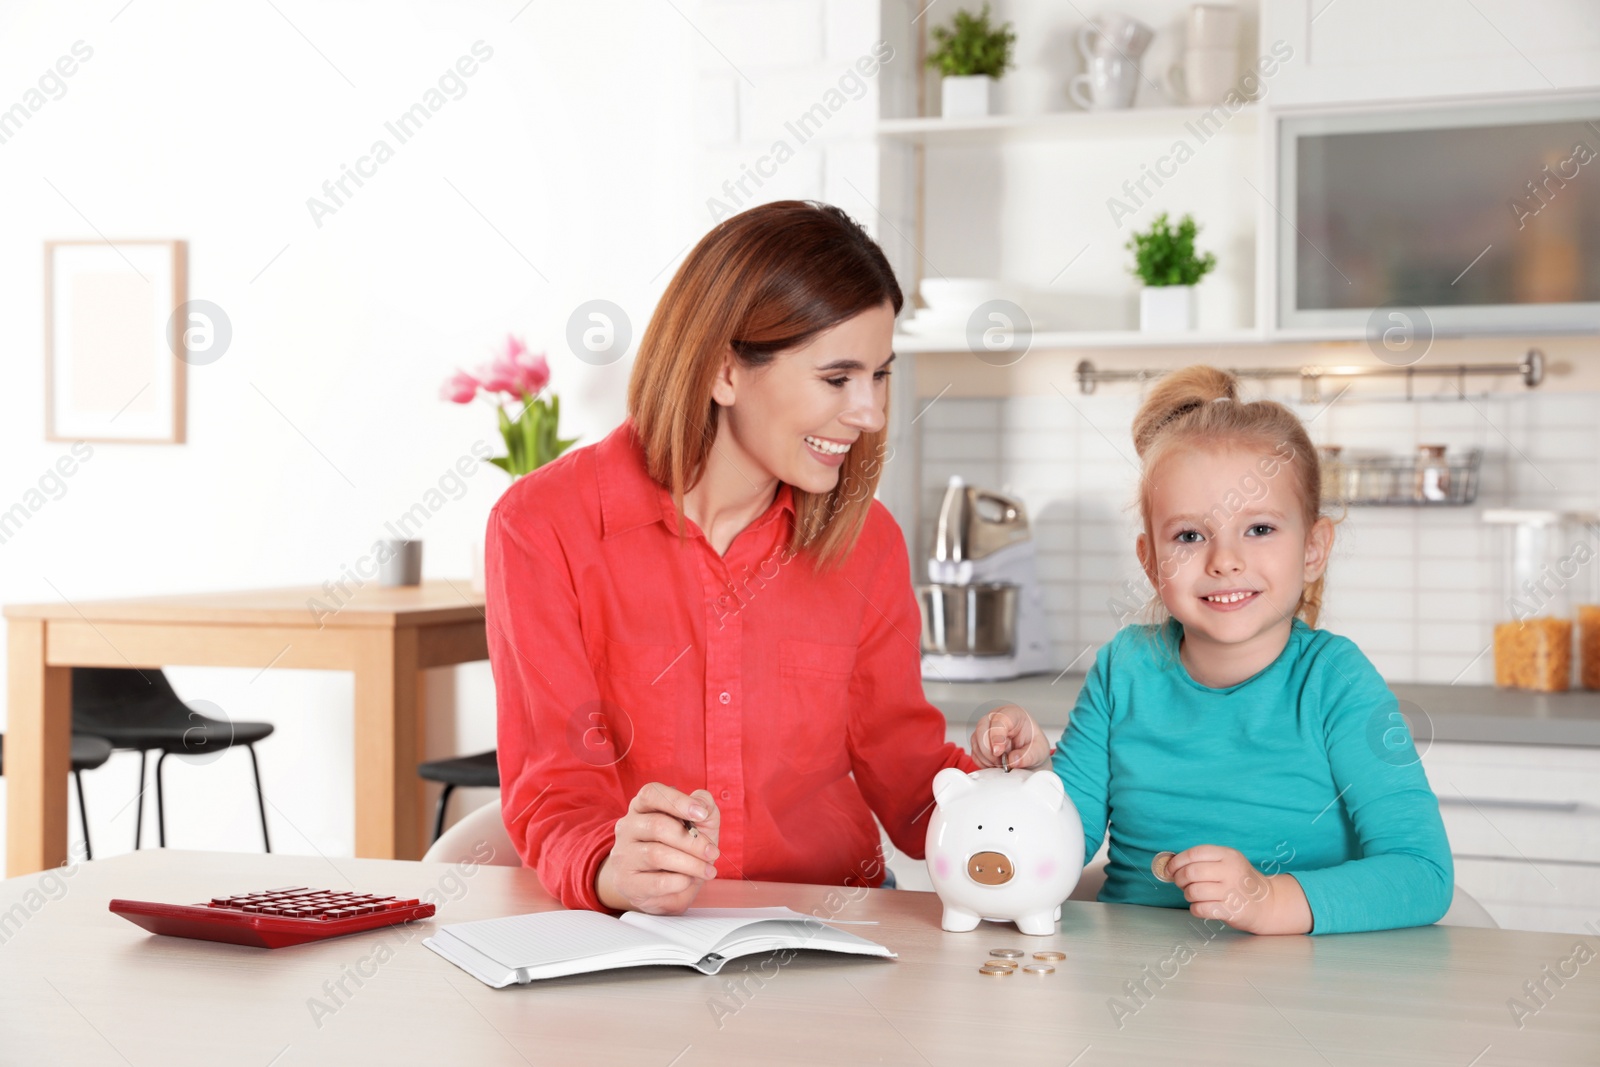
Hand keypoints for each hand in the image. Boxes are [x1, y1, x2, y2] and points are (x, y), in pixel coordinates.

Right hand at [596, 783, 721, 914]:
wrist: (665, 888)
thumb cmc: (684, 847)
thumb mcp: (701, 823)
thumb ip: (705, 806)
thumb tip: (701, 805)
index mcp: (642, 806)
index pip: (651, 793)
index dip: (677, 801)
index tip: (702, 815)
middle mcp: (627, 827)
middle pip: (658, 826)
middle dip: (693, 841)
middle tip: (713, 853)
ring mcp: (624, 855)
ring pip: (657, 855)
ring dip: (691, 864)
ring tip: (708, 871)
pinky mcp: (627, 882)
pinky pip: (657, 882)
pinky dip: (680, 882)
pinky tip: (689, 881)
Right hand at [969, 704, 1051, 769]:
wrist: (1029, 753)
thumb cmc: (1034, 745)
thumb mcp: (1039, 751)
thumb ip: (1029, 756)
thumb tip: (1013, 760)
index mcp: (1013, 714)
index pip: (999, 720)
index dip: (996, 736)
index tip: (999, 751)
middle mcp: (996, 719)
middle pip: (982, 728)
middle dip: (989, 749)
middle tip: (1001, 762)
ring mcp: (986, 729)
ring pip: (976, 741)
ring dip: (987, 758)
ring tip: (1002, 764)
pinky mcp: (979, 742)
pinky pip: (974, 752)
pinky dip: (983, 762)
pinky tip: (996, 764)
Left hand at [1167, 844, 1311, 934]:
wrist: (1267, 903)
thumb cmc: (1239, 881)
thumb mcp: (1227, 863)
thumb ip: (1203, 861)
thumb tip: (1169, 864)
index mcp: (1228, 855)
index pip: (1194, 853)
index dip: (1177, 861)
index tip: (1169, 869)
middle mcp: (1231, 871)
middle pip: (1191, 872)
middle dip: (1179, 879)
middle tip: (1181, 884)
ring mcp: (1232, 891)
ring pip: (1193, 891)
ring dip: (1187, 895)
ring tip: (1194, 895)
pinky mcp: (1232, 910)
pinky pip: (1201, 909)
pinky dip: (1195, 909)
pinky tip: (1201, 907)